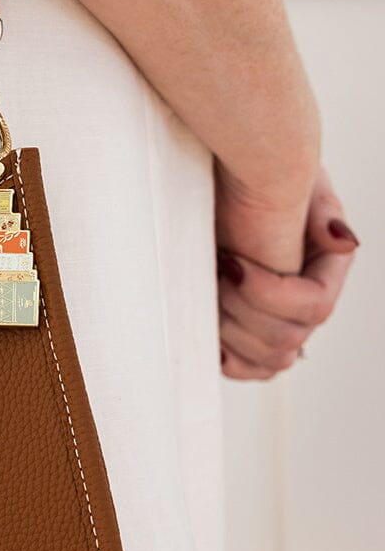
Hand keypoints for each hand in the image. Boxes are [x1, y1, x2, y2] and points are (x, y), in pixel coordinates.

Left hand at [216, 166, 358, 379]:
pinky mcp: (250, 337)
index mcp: (327, 269)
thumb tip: (343, 239)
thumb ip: (319, 210)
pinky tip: (207, 324)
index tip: (229, 262)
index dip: (268, 293)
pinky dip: (225, 356)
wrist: (225, 191)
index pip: (314, 305)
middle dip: (240, 308)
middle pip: (287, 340)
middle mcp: (307, 304)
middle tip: (212, 271)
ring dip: (229, 330)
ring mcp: (280, 324)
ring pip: (269, 360)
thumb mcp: (297, 183)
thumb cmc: (259, 182)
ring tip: (207, 289)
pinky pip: (247, 369)